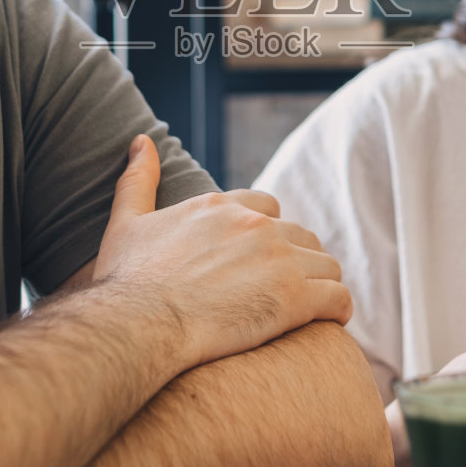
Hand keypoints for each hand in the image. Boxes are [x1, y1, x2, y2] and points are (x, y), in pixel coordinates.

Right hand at [93, 135, 352, 368]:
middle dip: (299, 260)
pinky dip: (337, 310)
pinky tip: (326, 324)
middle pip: (302, 235)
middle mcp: (255, 225)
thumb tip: (142, 141)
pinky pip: (339, 298)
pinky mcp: (295, 298)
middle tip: (285, 291)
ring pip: (326, 264)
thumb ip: (139, 180)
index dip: (268, 232)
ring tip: (309, 310)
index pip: (267, 206)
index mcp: (221, 206)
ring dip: (321, 284)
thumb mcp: (127, 222)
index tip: (261, 260)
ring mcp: (279, 259)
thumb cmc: (127, 282)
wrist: (138, 325)